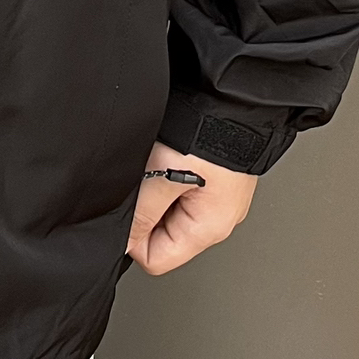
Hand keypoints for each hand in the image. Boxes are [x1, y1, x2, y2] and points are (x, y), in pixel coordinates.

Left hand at [125, 140, 256, 276]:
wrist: (235, 97)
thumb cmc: (209, 133)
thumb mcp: (162, 175)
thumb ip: (140, 213)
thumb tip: (123, 241)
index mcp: (209, 229)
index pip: (156, 261)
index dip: (133, 240)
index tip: (130, 210)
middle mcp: (218, 220)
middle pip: (163, 238)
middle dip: (147, 213)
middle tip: (149, 179)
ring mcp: (219, 201)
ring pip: (170, 213)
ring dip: (158, 193)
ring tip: (161, 164)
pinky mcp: (215, 182)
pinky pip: (182, 193)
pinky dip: (169, 178)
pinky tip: (170, 157)